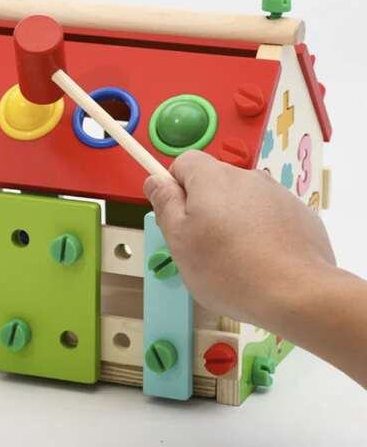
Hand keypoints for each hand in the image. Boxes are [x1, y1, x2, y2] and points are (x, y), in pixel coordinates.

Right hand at [143, 150, 335, 325]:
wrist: (297, 293)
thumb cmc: (228, 269)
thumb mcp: (179, 239)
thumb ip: (164, 203)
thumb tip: (156, 180)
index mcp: (213, 178)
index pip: (184, 162)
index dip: (174, 186)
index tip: (175, 215)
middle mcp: (247, 176)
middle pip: (214, 182)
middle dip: (203, 207)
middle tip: (201, 245)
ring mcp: (277, 194)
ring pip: (242, 200)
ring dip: (232, 220)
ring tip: (234, 259)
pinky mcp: (299, 214)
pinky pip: (268, 215)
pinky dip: (260, 231)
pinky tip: (261, 261)